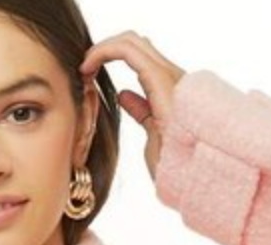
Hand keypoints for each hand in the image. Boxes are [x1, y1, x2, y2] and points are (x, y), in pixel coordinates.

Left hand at [79, 31, 185, 181]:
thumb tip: (124, 95)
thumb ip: (141, 110)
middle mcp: (174, 77)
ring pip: (131, 41)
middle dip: (105, 49)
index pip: (141, 57)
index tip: (88, 75)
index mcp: (172, 89)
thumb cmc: (174, 166)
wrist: (187, 177)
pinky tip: (87, 68)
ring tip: (83, 67)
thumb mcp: (152, 134)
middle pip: (136, 44)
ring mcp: (170, 76)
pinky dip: (104, 52)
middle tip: (83, 68)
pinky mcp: (159, 79)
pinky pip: (127, 50)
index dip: (114, 56)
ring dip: (102, 49)